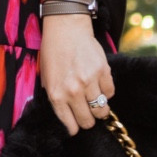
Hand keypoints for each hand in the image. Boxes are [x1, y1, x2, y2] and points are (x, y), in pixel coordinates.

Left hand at [38, 14, 113, 135]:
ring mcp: (89, 81)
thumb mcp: (46, 79)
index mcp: (56, 95)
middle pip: (88, 121)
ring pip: (102, 110)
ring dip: (100, 108)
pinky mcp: (103, 71)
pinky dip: (107, 92)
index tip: (77, 125)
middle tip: (88, 113)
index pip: (70, 125)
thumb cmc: (53, 53)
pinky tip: (99, 85)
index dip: (75, 127)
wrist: (66, 29)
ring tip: (96, 102)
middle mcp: (73, 91)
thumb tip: (68, 118)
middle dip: (88, 120)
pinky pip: (110, 92)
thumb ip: (56, 98)